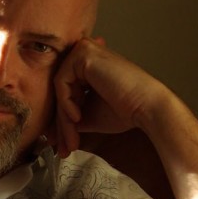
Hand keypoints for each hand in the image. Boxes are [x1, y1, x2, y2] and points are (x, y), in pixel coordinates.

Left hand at [50, 38, 167, 156]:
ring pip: (59, 89)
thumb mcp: (88, 115)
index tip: (63, 143)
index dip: (63, 119)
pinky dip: (66, 103)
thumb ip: (68, 118)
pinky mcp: (83, 54)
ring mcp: (83, 51)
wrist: (147, 108)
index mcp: (86, 67)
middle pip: (60, 92)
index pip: (64, 92)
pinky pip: (62, 83)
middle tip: (63, 147)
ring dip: (64, 118)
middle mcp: (83, 54)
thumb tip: (50, 134)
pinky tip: (78, 117)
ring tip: (72, 139)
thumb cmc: (124, 111)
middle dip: (61, 123)